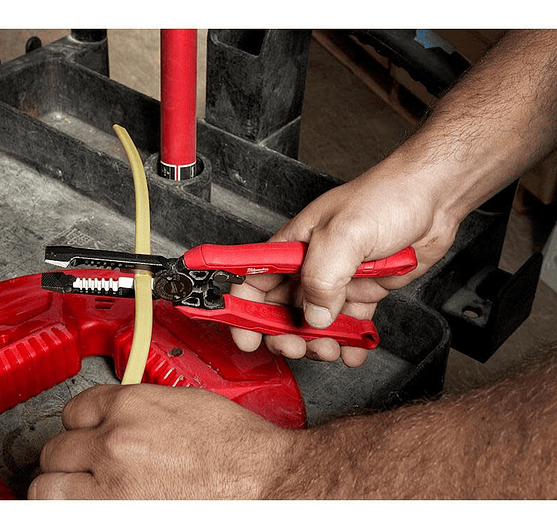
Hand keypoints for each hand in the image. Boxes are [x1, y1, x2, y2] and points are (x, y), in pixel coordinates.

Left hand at [28, 384, 298, 498]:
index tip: (85, 435)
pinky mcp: (118, 516)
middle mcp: (116, 441)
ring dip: (61, 488)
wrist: (266, 480)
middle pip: (55, 450)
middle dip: (68, 458)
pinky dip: (78, 512)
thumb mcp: (184, 404)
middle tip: (82, 467)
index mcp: (132, 406)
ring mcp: (112, 483)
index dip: (82, 425)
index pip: (74, 410)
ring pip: (48, 487)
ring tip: (80, 492)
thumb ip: (140, 408)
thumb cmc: (238, 447)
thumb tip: (115, 419)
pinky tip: (97, 507)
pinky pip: (70, 516)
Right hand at [230, 165, 458, 365]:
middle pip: (281, 309)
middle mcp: (309, 265)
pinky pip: (349, 324)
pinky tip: (354, 351)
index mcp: (292, 246)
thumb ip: (323, 276)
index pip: (252, 279)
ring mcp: (336, 280)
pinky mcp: (362, 291)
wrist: (434, 198)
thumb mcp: (346, 232)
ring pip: (315, 323)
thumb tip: (315, 314)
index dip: (243, 310)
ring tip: (332, 349)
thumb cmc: (387, 196)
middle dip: (284, 334)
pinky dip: (350, 342)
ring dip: (319, 343)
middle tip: (297, 348)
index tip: (246, 337)